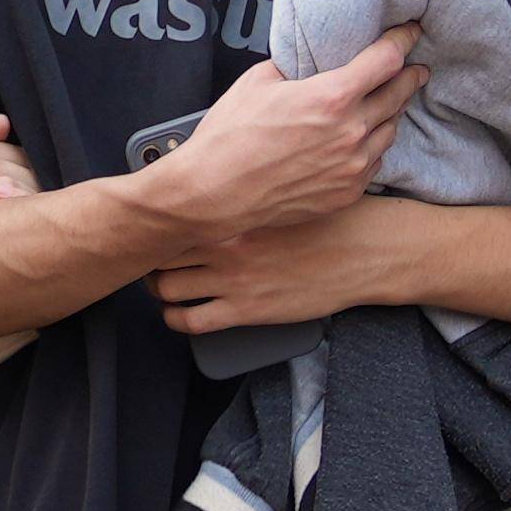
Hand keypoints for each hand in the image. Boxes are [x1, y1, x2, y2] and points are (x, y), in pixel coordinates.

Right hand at [138, 34, 421, 239]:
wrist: (216, 193)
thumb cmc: (230, 135)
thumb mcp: (257, 82)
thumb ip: (293, 67)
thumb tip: (307, 62)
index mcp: (331, 97)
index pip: (385, 60)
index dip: (403, 40)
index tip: (411, 32)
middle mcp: (352, 131)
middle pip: (398, 95)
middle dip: (410, 77)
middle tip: (417, 69)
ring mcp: (354, 166)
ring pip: (390, 131)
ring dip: (390, 113)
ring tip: (387, 104)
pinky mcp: (348, 192)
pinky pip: (374, 162)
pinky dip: (372, 146)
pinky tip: (360, 141)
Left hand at [154, 199, 408, 331]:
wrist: (364, 251)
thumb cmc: (325, 218)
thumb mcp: (276, 195)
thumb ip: (238, 195)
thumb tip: (205, 188)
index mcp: (228, 210)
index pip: (167, 215)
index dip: (150, 221)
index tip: (146, 222)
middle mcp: (222, 243)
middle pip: (157, 251)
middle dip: (148, 255)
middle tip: (147, 256)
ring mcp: (232, 279)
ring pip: (165, 288)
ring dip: (157, 288)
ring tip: (160, 285)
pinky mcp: (246, 311)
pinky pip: (191, 321)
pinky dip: (175, 319)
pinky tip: (177, 314)